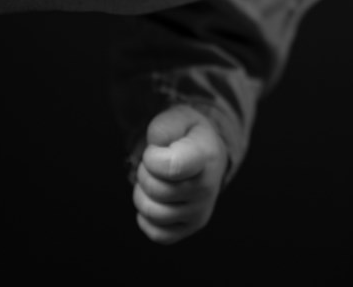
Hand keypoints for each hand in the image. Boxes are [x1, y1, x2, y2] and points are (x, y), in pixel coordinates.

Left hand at [132, 104, 227, 244]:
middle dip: (144, 172)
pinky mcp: (190, 228)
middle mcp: (207, 188)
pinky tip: (156, 199)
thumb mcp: (180, 117)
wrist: (209, 154)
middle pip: (156, 190)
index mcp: (206, 156)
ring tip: (155, 179)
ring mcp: (200, 212)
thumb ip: (164, 126)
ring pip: (152, 213)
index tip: (155, 150)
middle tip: (154, 163)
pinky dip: (147, 218)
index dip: (152, 158)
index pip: (171, 167)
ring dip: (143, 194)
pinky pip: (156, 233)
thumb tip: (155, 147)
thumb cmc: (189, 135)